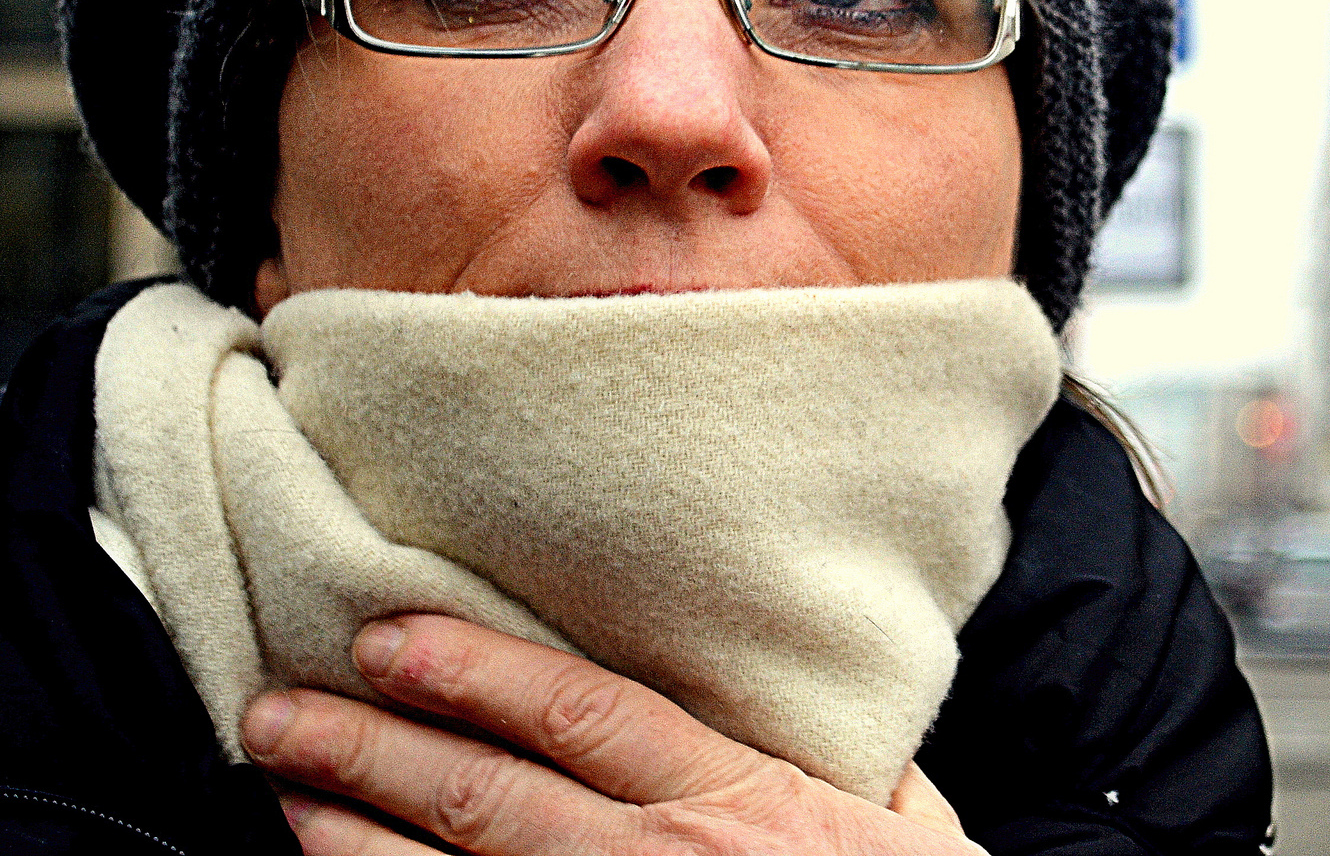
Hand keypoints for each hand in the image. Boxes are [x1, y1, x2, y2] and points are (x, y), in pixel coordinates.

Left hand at [241, 613, 983, 854]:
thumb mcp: (910, 824)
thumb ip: (855, 766)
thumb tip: (820, 707)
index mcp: (739, 800)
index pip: (583, 716)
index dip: (477, 672)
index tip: (391, 635)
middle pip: (492, 797)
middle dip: (374, 750)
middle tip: (279, 712)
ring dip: (358, 843)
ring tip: (284, 797)